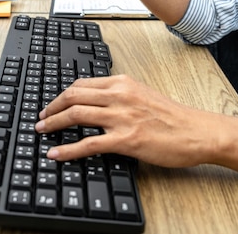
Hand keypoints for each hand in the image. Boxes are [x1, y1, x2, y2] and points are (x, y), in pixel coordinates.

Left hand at [34, 75, 217, 167]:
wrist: (197, 132)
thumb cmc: (173, 117)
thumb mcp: (142, 95)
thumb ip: (119, 95)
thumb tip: (95, 102)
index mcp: (123, 83)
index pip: (82, 83)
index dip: (61, 94)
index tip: (52, 104)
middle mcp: (120, 95)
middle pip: (74, 96)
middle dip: (51, 107)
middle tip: (40, 117)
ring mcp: (122, 117)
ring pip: (77, 115)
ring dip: (53, 123)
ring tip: (41, 131)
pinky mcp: (126, 140)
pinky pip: (89, 144)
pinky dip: (68, 150)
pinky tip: (56, 154)